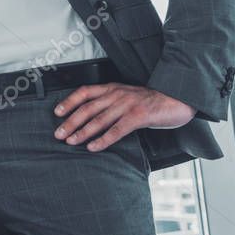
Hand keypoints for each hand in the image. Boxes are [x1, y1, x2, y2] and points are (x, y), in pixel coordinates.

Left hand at [53, 83, 195, 151]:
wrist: (177, 99)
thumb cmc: (150, 101)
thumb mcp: (126, 96)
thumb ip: (110, 102)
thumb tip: (90, 117)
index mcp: (112, 88)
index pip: (84, 92)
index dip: (69, 102)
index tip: (57, 113)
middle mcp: (116, 94)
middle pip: (87, 108)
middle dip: (71, 122)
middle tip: (59, 134)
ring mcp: (127, 105)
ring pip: (99, 120)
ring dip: (82, 132)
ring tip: (71, 141)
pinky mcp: (138, 116)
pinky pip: (117, 130)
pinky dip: (103, 140)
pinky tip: (93, 147)